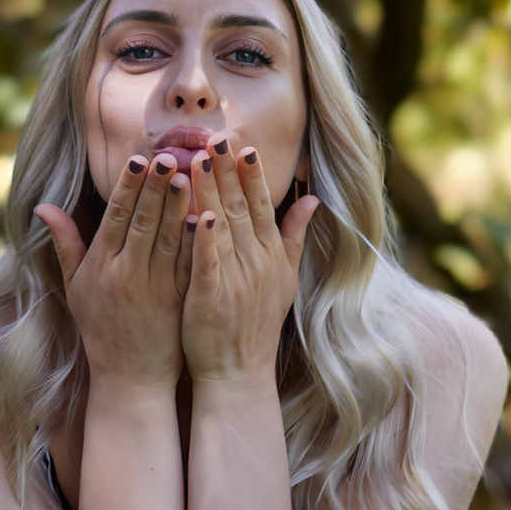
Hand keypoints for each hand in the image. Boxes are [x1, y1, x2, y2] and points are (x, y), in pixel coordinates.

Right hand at [35, 150, 195, 391]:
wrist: (130, 377)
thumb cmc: (101, 328)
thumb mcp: (75, 287)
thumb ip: (65, 244)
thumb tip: (43, 206)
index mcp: (100, 267)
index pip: (115, 218)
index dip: (126, 188)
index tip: (136, 160)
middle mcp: (126, 275)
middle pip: (142, 222)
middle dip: (155, 187)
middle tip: (168, 154)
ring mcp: (154, 289)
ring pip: (167, 239)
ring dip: (179, 205)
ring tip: (190, 173)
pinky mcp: (178, 301)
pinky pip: (188, 264)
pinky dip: (197, 238)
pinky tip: (208, 213)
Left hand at [183, 145, 317, 388]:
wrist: (239, 372)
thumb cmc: (256, 324)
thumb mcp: (284, 279)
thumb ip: (294, 237)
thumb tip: (313, 200)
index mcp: (270, 254)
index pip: (263, 204)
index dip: (253, 174)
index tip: (244, 144)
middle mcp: (256, 262)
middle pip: (242, 207)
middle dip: (227, 171)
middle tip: (215, 137)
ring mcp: (235, 279)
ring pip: (223, 226)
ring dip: (211, 192)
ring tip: (196, 160)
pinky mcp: (211, 297)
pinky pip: (208, 262)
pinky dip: (204, 238)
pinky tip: (197, 214)